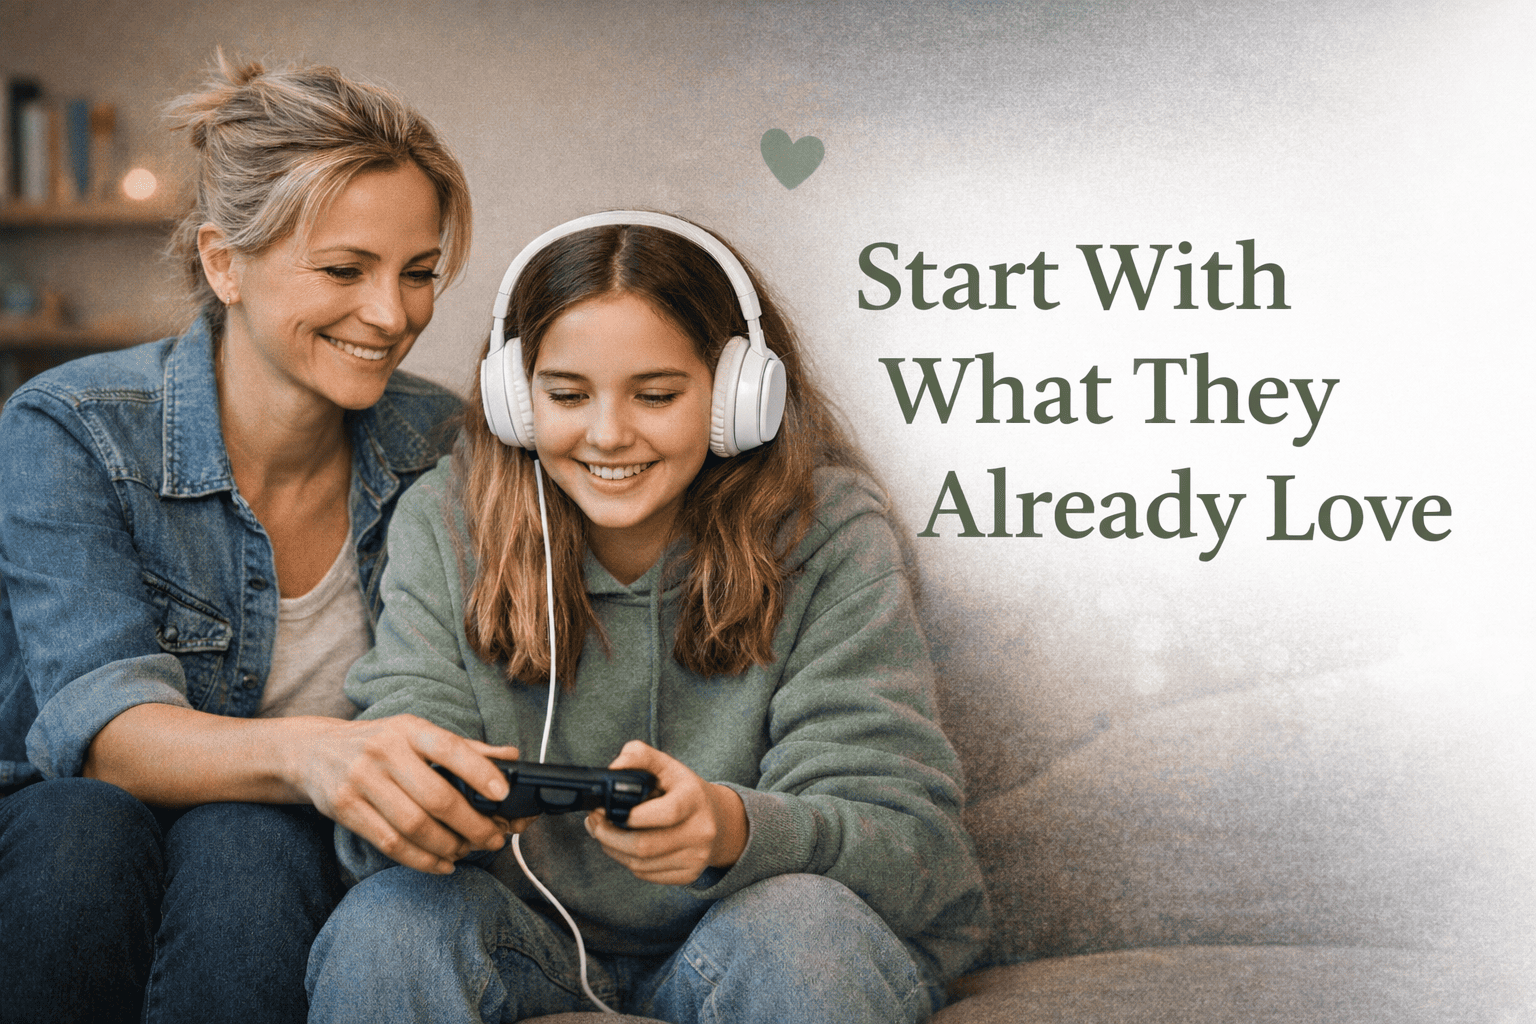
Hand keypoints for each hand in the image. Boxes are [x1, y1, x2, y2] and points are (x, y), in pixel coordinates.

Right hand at [292, 714, 526, 874]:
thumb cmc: (378, 743)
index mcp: (409, 728)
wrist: (313, 751)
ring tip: (468, 851)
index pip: (449, 748)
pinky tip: (442, 863)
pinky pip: (391, 843)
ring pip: (414, 826)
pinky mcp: (345, 808)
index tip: (503, 794)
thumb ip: (463, 748)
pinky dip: (422, 860)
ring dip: (449, 846)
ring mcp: (361, 780)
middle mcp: (384, 751)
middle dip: (472, 824)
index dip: (479, 772)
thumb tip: (512, 757)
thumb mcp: (416, 734)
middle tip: (494, 838)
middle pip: (436, 797)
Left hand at [584, 739, 747, 885]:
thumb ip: (638, 755)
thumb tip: (613, 769)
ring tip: (603, 833)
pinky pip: (647, 875)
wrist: (721, 820)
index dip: (631, 816)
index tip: (606, 809)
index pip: (665, 813)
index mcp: (695, 799)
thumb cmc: (685, 790)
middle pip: (644, 846)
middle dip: (608, 836)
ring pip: (640, 865)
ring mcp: (696, 857)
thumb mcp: (667, 765)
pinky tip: (622, 847)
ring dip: (613, 850)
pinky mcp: (689, 874)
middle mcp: (700, 831)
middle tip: (594, 823)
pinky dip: (628, 862)